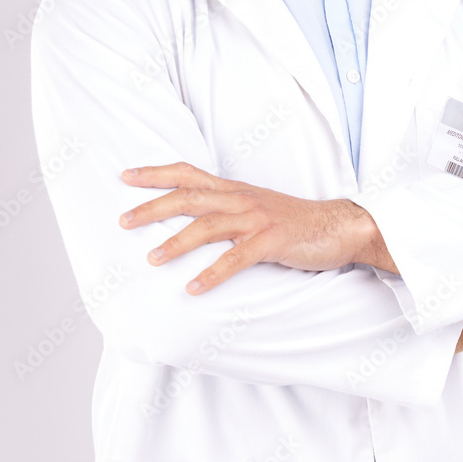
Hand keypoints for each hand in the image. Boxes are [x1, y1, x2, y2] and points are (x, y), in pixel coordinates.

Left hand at [118, 163, 373, 294]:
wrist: (339, 226)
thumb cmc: (293, 222)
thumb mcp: (255, 208)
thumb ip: (225, 210)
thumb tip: (188, 222)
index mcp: (235, 190)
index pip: (189, 174)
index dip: (156, 173)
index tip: (125, 177)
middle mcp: (242, 199)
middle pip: (189, 197)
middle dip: (153, 208)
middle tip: (122, 220)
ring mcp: (258, 218)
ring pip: (209, 226)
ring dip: (177, 242)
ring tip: (151, 259)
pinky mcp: (274, 241)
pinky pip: (237, 258)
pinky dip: (214, 273)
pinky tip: (194, 288)